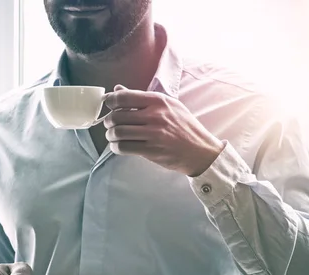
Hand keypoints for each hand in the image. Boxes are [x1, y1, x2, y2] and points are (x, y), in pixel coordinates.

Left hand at [104, 85, 225, 176]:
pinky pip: (124, 147)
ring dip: (110, 135)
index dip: (110, 101)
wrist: (200, 150)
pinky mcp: (152, 151)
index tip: (108, 105)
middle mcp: (155, 116)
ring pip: (118, 132)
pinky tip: (118, 146)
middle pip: (117, 116)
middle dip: (108, 121)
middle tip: (109, 124)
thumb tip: (117, 89)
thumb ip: (141, 98)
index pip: (124, 97)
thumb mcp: (169, 106)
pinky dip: (116, 147)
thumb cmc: (184, 127)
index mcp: (158, 101)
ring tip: (113, 136)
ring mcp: (154, 134)